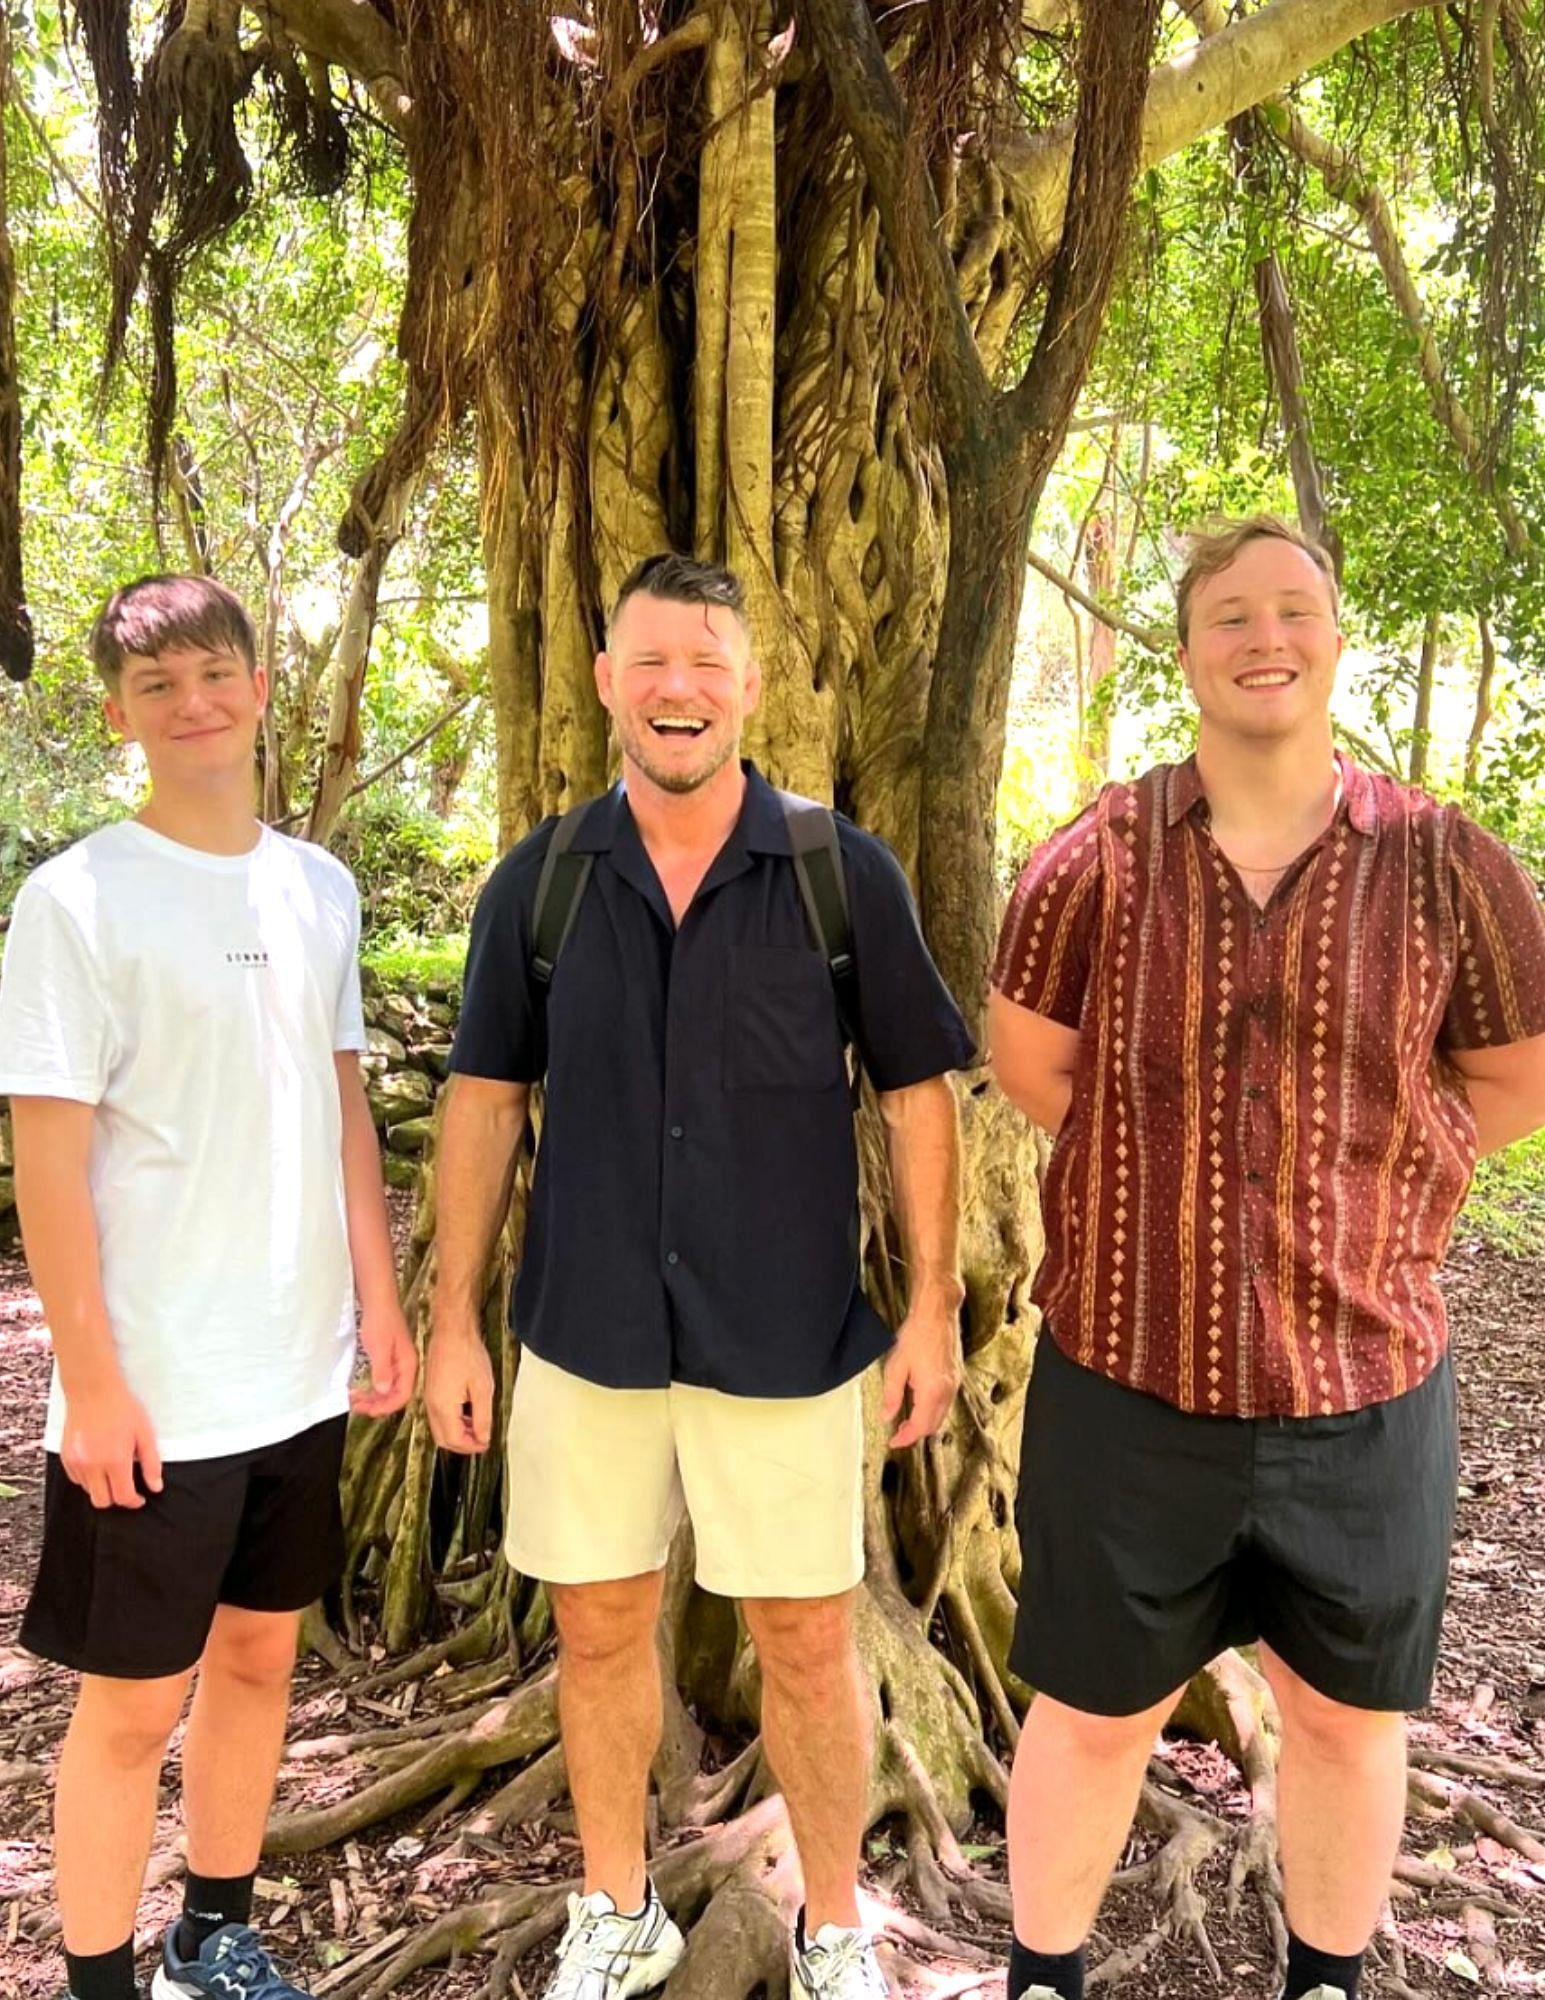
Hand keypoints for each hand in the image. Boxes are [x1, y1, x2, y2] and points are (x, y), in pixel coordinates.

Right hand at [61, 1379, 162, 1508]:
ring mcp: (76, 1462)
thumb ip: (151, 1463)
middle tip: (127, 1487)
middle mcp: (92, 1465)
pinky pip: (76, 1479)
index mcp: (115, 1460)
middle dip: (116, 1498)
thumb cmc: (122, 1408)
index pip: (123, 1497)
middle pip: (102, 1501)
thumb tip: (156, 1487)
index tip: (140, 1498)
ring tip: (112, 1469)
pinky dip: (88, 1478)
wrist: (93, 1390)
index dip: (134, 1501)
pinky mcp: (65, 1457)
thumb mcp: (145, 1433)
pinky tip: (98, 1463)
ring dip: (102, 1487)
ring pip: (88, 1491)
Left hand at [352, 1304, 418, 1417]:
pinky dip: (372, 1388)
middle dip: (377, 1404)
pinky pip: (383, 1380)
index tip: (368, 1410)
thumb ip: (382, 1370)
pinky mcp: (388, 1358)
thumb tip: (383, 1391)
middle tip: (357, 1406)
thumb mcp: (379, 1347)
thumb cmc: (380, 1320)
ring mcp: (397, 1362)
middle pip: (396, 1394)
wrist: (378, 1300)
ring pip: (388, 1389)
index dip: (386, 1406)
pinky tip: (361, 1389)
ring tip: (356, 1400)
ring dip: (373, 1398)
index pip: (402, 1395)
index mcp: (408, 1364)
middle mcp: (405, 1366)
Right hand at [425, 1318, 494, 1453]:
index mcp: (443, 1407)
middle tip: (481, 1440)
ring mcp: (428, 1397)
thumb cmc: (468, 1354)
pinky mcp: (430, 1390)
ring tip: (477, 1426)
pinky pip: (438, 1415)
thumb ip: (482, 1417)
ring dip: (457, 1433)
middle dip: (462, 1444)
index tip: (486, 1443)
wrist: (452, 1331)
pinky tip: (467, 1412)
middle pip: (443, 1439)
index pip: (454, 1439)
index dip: (471, 1446)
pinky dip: (452, 1421)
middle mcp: (431, 1406)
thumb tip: (483, 1437)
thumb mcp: (483, 1388)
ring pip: (439, 1428)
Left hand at [882, 1301, 962, 1449]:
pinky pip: (946, 1403)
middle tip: (898, 1434)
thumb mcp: (896, 1365)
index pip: (920, 1426)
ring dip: (925, 1422)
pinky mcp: (956, 1376)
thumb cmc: (918, 1334)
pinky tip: (920, 1404)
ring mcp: (954, 1383)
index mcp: (932, 1391)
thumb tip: (887, 1415)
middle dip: (916, 1433)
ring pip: (941, 1415)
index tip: (894, 1442)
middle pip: (933, 1425)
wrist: (937, 1314)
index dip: (906, 1438)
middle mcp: (947, 1391)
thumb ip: (891, 1394)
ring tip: (906, 1422)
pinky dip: (933, 1410)